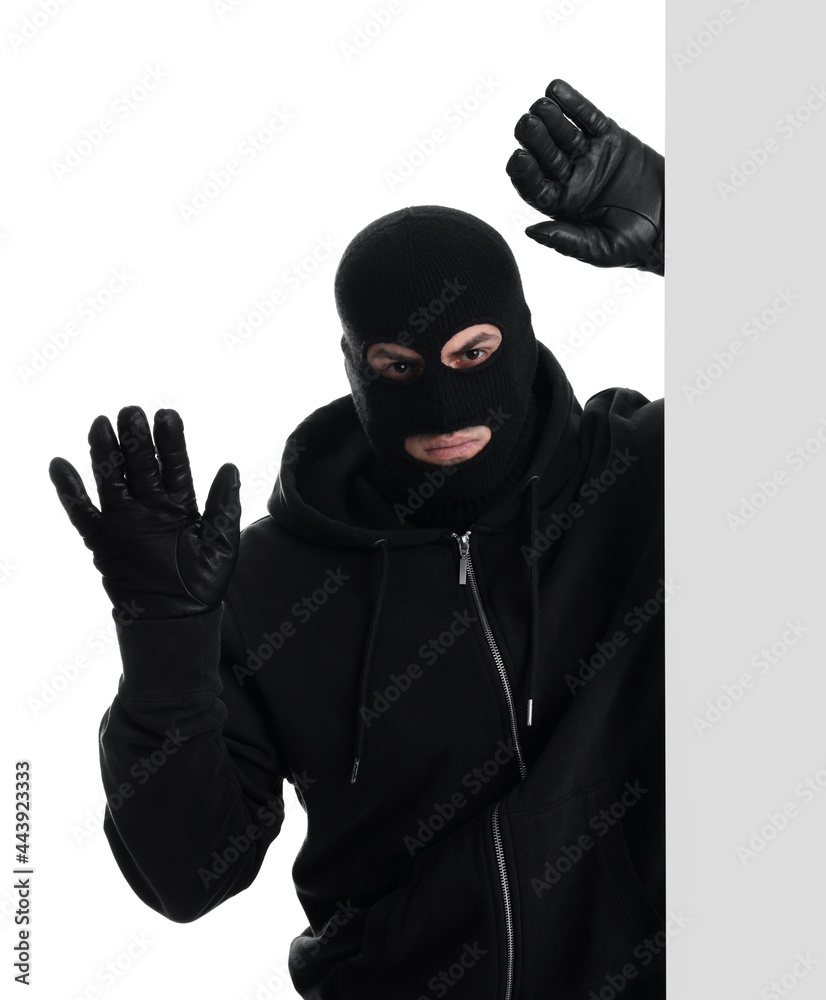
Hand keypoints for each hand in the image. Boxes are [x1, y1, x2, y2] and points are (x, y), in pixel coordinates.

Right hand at [49, 406, 240, 619]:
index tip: (166, 414)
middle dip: (135, 439)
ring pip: (111, 479)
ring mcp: (125, 521)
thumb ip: (223, 505)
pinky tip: (60, 464)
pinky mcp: (102, 540)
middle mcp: (150, 507)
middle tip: (131, 411)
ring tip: (100, 424)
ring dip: (105, 452)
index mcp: (180, 504)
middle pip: (140, 465)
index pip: (174, 464)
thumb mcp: (221, 542)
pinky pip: (82, 512)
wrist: (177, 619)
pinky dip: (70, 490)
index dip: (170, 441)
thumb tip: (229, 466)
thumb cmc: (204, 583)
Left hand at [506, 79, 663, 273]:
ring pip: (563, 133)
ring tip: (540, 105)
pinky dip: (573, 103)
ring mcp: (588, 156)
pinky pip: (588, 117)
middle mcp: (570, 178)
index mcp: (561, 205)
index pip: (535, 187)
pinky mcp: (610, 138)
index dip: (524, 173)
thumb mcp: (602, 249)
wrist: (672, 221)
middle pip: (545, 155)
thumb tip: (530, 231)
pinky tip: (555, 89)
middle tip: (526, 124)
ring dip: (550, 117)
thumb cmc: (635, 243)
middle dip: (534, 139)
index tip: (519, 158)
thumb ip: (568, 241)